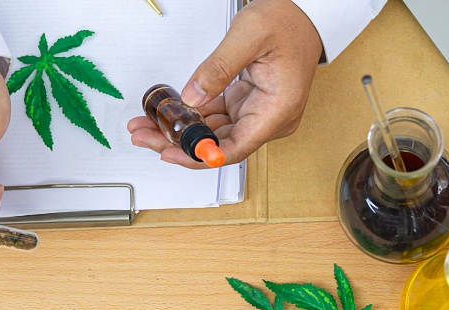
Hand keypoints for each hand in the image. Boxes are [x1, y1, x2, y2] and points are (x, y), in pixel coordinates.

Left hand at [127, 0, 322, 168]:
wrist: (304, 14)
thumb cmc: (288, 22)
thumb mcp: (248, 36)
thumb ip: (217, 69)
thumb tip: (191, 98)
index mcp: (277, 110)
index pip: (233, 149)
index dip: (199, 155)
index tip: (170, 153)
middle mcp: (270, 119)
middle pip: (218, 145)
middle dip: (179, 143)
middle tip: (144, 136)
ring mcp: (258, 113)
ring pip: (213, 134)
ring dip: (181, 132)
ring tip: (148, 126)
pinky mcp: (247, 106)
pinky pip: (216, 119)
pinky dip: (192, 118)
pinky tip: (169, 115)